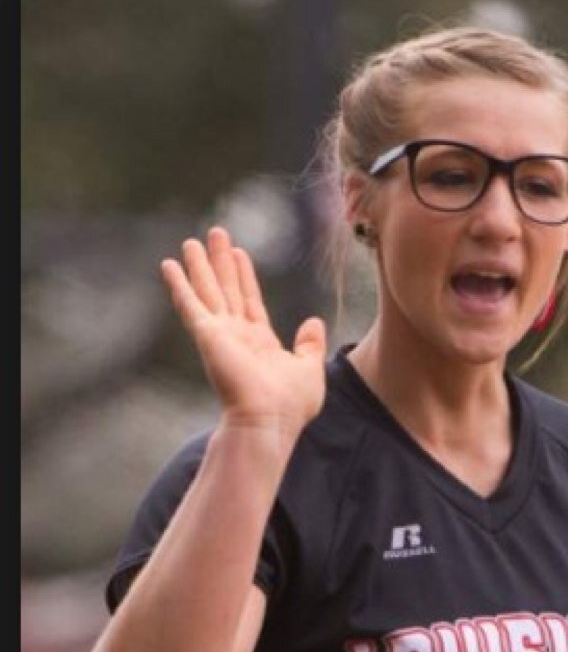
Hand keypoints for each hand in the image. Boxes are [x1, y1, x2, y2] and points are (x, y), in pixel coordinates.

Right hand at [161, 225, 326, 439]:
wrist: (270, 419)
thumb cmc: (291, 403)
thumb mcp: (309, 368)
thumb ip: (310, 343)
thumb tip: (314, 321)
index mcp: (260, 342)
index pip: (250, 300)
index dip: (244, 276)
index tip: (239, 253)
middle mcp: (236, 335)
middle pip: (227, 289)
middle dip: (221, 262)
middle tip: (216, 233)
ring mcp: (220, 334)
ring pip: (208, 291)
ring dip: (200, 266)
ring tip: (193, 240)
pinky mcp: (206, 335)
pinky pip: (190, 304)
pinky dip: (179, 284)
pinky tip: (169, 265)